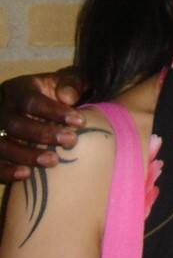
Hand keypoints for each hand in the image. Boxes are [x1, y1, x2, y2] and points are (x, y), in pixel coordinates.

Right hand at [0, 67, 85, 182]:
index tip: (79, 122)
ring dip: (26, 155)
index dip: (54, 112)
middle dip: (43, 134)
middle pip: (15, 123)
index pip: (31, 101)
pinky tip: (26, 175)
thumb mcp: (69, 82)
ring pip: (1, 144)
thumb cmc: (61, 93)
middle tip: (70, 141)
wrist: (51, 107)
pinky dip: (6, 171)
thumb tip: (68, 98)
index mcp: (19, 89)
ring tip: (53, 161)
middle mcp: (3, 109)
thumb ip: (72, 84)